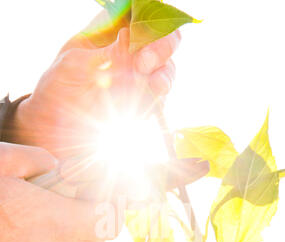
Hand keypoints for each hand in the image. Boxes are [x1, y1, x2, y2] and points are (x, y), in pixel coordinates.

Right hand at [0, 143, 114, 241]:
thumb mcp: (0, 162)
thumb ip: (38, 160)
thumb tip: (55, 167)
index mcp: (57, 224)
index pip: (109, 221)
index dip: (117, 206)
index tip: (113, 194)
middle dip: (95, 220)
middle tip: (82, 199)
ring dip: (70, 236)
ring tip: (45, 214)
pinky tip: (23, 234)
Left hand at [10, 12, 179, 159]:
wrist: (56, 122)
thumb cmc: (59, 85)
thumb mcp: (72, 64)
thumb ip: (101, 53)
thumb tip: (128, 40)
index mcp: (113, 29)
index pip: (143, 14)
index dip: (150, 20)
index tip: (140, 33)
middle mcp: (132, 49)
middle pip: (164, 38)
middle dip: (162, 47)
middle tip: (144, 63)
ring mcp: (141, 76)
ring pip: (167, 68)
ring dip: (164, 75)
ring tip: (155, 85)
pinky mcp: (144, 101)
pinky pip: (160, 98)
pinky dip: (159, 99)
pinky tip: (149, 103)